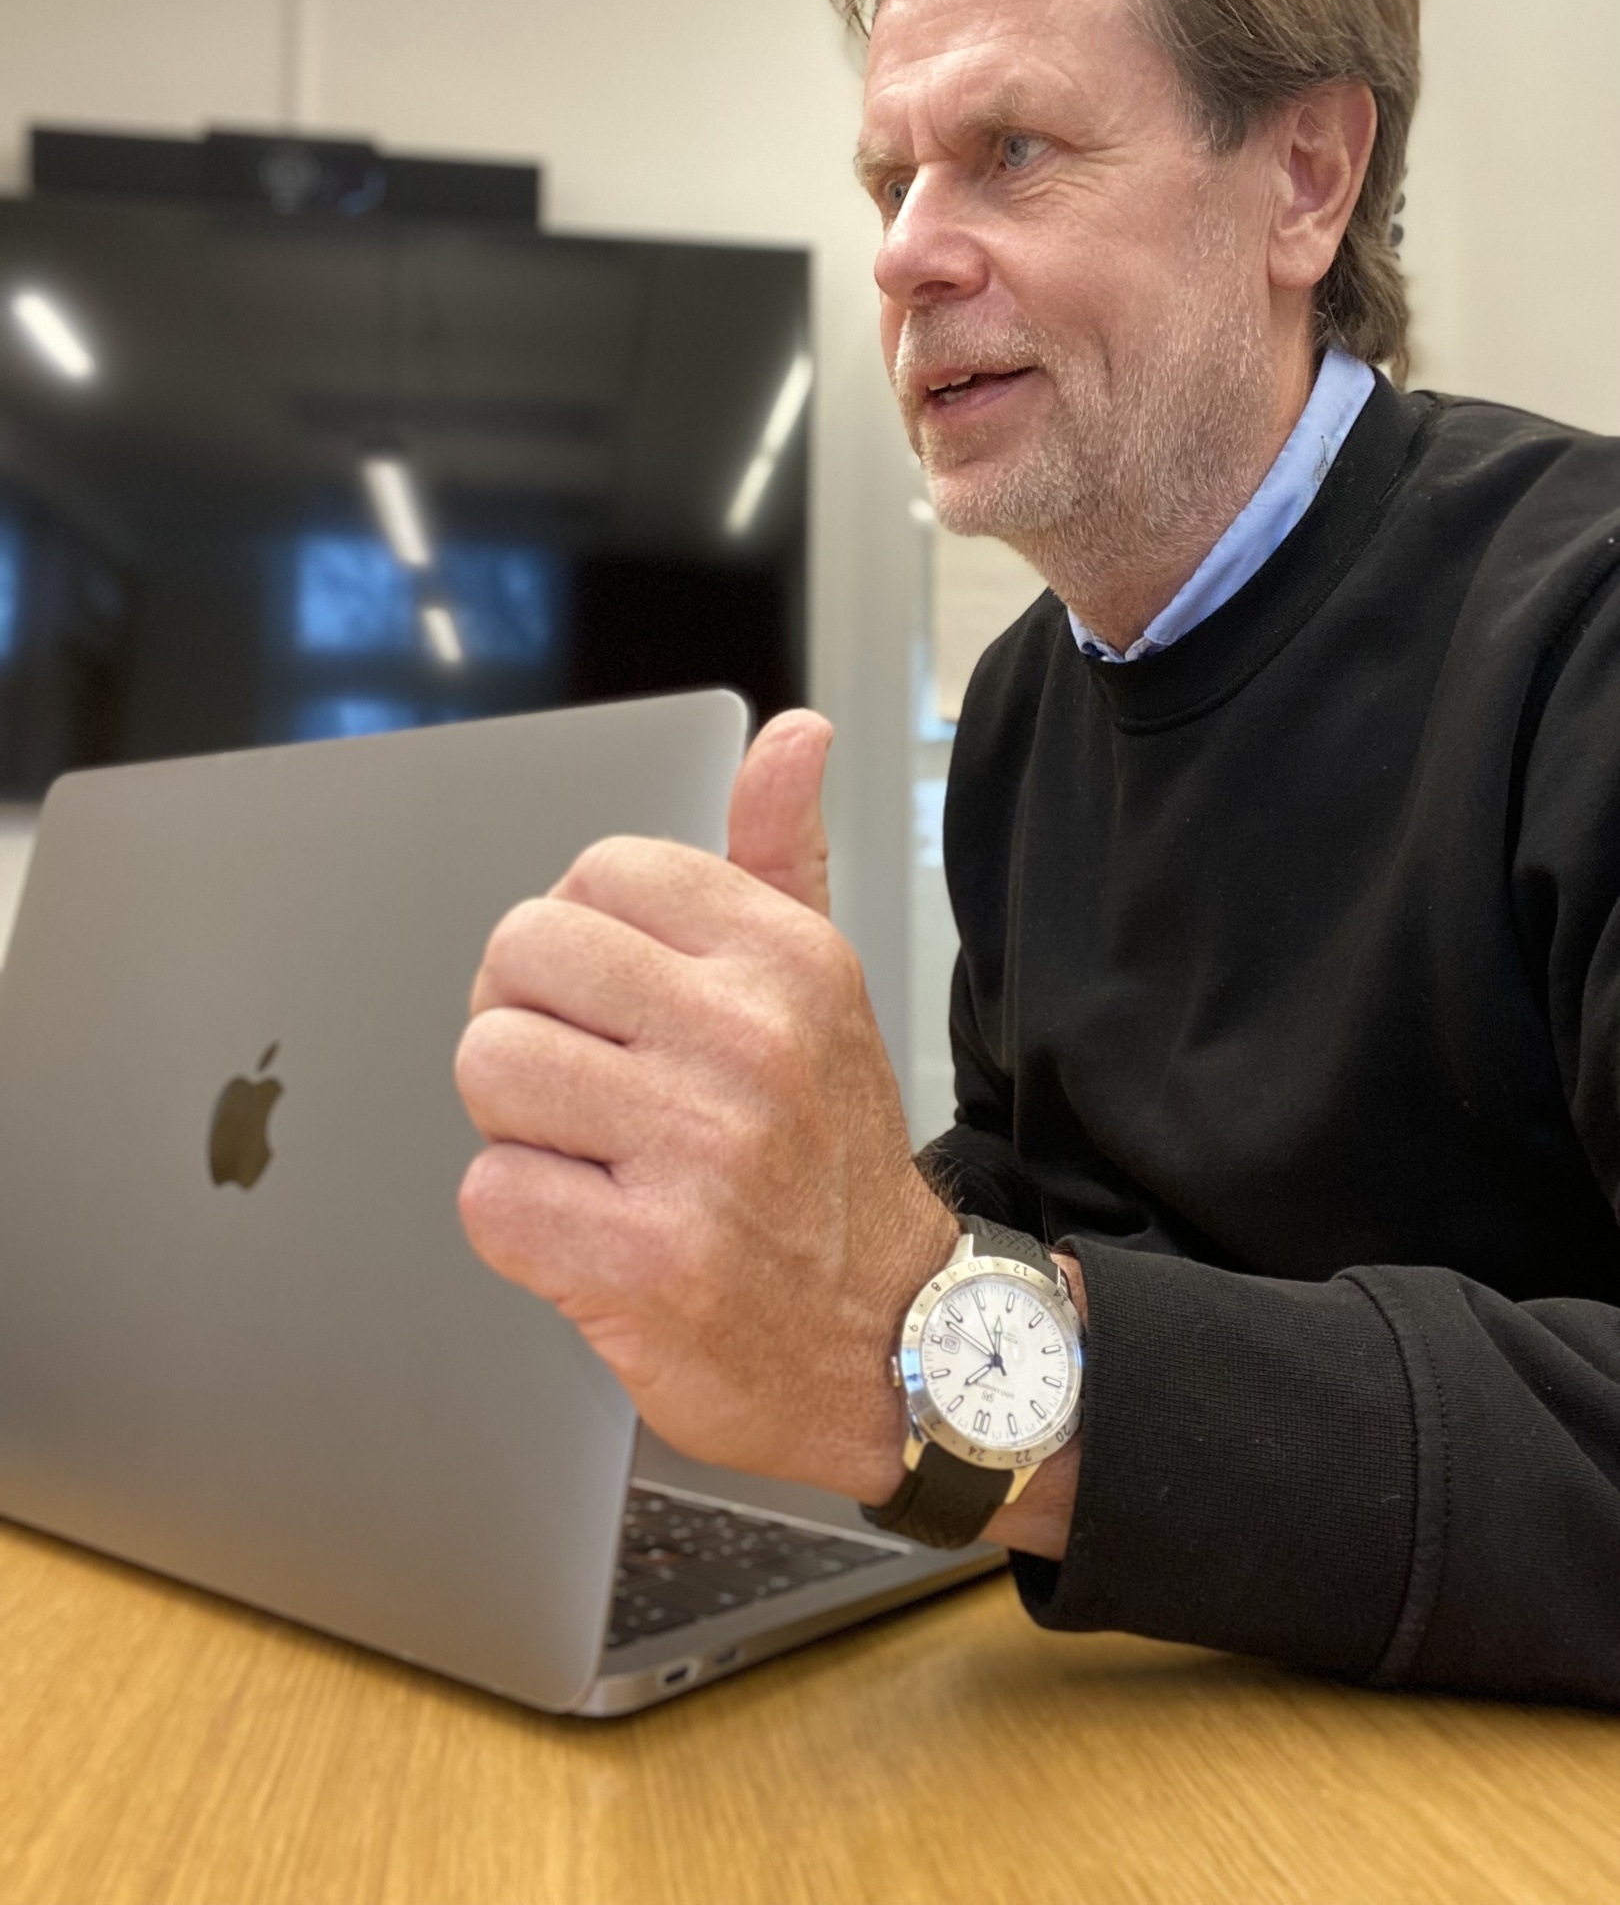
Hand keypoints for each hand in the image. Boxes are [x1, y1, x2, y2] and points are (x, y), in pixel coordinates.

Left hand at [454, 709, 960, 1504]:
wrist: (894, 1340)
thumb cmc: (829, 1157)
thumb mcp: (820, 992)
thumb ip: (780, 855)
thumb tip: (792, 733)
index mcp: (785, 957)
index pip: (594, 873)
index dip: (577, 943)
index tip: (614, 1005)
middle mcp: (750, 1040)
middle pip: (518, 957)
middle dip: (527, 1023)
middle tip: (587, 1085)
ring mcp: (700, 1151)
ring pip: (487, 1067)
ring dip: (517, 1125)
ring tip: (593, 1158)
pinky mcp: (647, 1261)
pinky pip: (489, 1193)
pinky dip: (520, 1224)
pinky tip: (592, 1232)